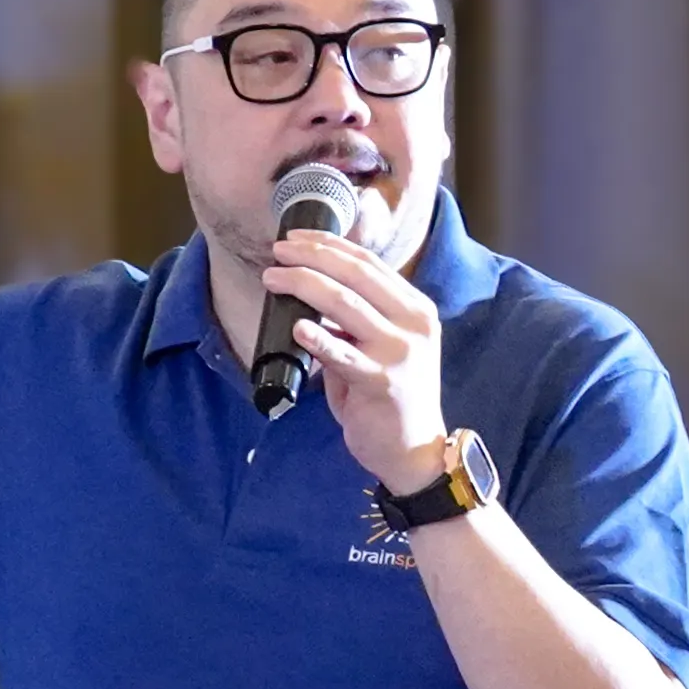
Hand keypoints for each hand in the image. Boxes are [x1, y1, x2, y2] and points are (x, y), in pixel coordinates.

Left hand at [271, 230, 452, 492]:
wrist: (413, 450)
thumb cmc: (390, 396)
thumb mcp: (382, 346)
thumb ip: (357, 318)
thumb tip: (310, 290)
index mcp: (415, 308)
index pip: (369, 262)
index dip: (329, 244)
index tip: (294, 238)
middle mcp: (413, 323)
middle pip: (355, 275)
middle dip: (310, 258)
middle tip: (277, 253)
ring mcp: (400, 352)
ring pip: (345, 304)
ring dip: (303, 286)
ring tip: (273, 279)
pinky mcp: (382, 383)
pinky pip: (343, 355)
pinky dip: (318, 338)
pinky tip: (297, 327)